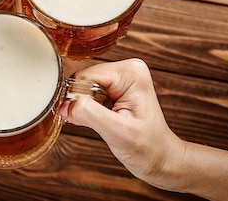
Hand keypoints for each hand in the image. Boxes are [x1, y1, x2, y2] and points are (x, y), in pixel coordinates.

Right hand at [60, 59, 184, 190]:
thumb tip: (66, 104)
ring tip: (103, 123)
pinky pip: (89, 92)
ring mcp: (122, 77)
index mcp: (131, 73)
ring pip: (83, 86)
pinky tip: (101, 120)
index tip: (82, 119)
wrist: (160, 159)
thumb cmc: (148, 148)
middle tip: (96, 123)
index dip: (78, 99)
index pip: (85, 76)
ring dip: (84, 107)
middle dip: (81, 103)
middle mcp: (127, 69)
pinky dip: (88, 109)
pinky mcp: (116, 87)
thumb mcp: (118, 133)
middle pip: (83, 79)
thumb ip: (90, 114)